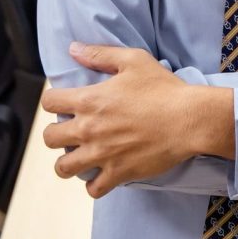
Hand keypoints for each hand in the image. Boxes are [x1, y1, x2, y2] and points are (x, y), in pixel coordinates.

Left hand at [41, 43, 232, 197]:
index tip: (64, 102)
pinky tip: (102, 172)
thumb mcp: (133, 60)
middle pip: (49, 138)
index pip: (49, 103)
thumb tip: (73, 49)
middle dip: (55, 133)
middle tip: (71, 130)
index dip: (53, 100)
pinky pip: (93, 189)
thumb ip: (99, 54)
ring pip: (63, 168)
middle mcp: (90, 129)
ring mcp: (102, 154)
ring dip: (68, 161)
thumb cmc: (163, 87)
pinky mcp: (118, 173)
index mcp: (90, 100)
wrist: (188, 119)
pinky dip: (94, 183)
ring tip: (80, 155)